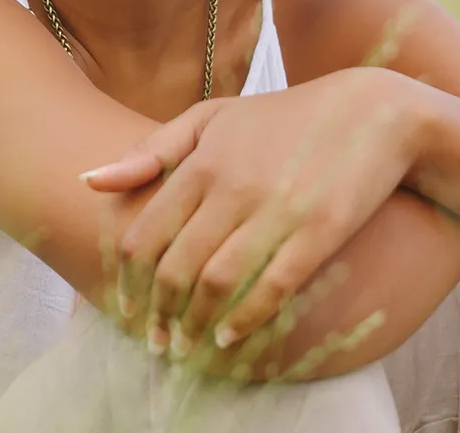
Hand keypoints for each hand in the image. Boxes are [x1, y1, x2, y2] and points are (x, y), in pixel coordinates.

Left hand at [79, 67, 427, 357]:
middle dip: (158, 314)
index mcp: (202, 161)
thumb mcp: (212, 118)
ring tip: (188, 347)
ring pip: (216, 283)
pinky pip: (272, 288)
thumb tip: (89, 181)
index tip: (128, 308)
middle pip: (174, 267)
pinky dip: (246, 321)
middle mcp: (231, 187)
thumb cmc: (282, 118)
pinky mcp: (319, 231)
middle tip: (156, 342)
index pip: (145, 235)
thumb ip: (151, 151)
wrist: (371, 112)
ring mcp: (276, 209)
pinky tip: (232, 337)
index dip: (130, 282)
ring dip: (195, 325)